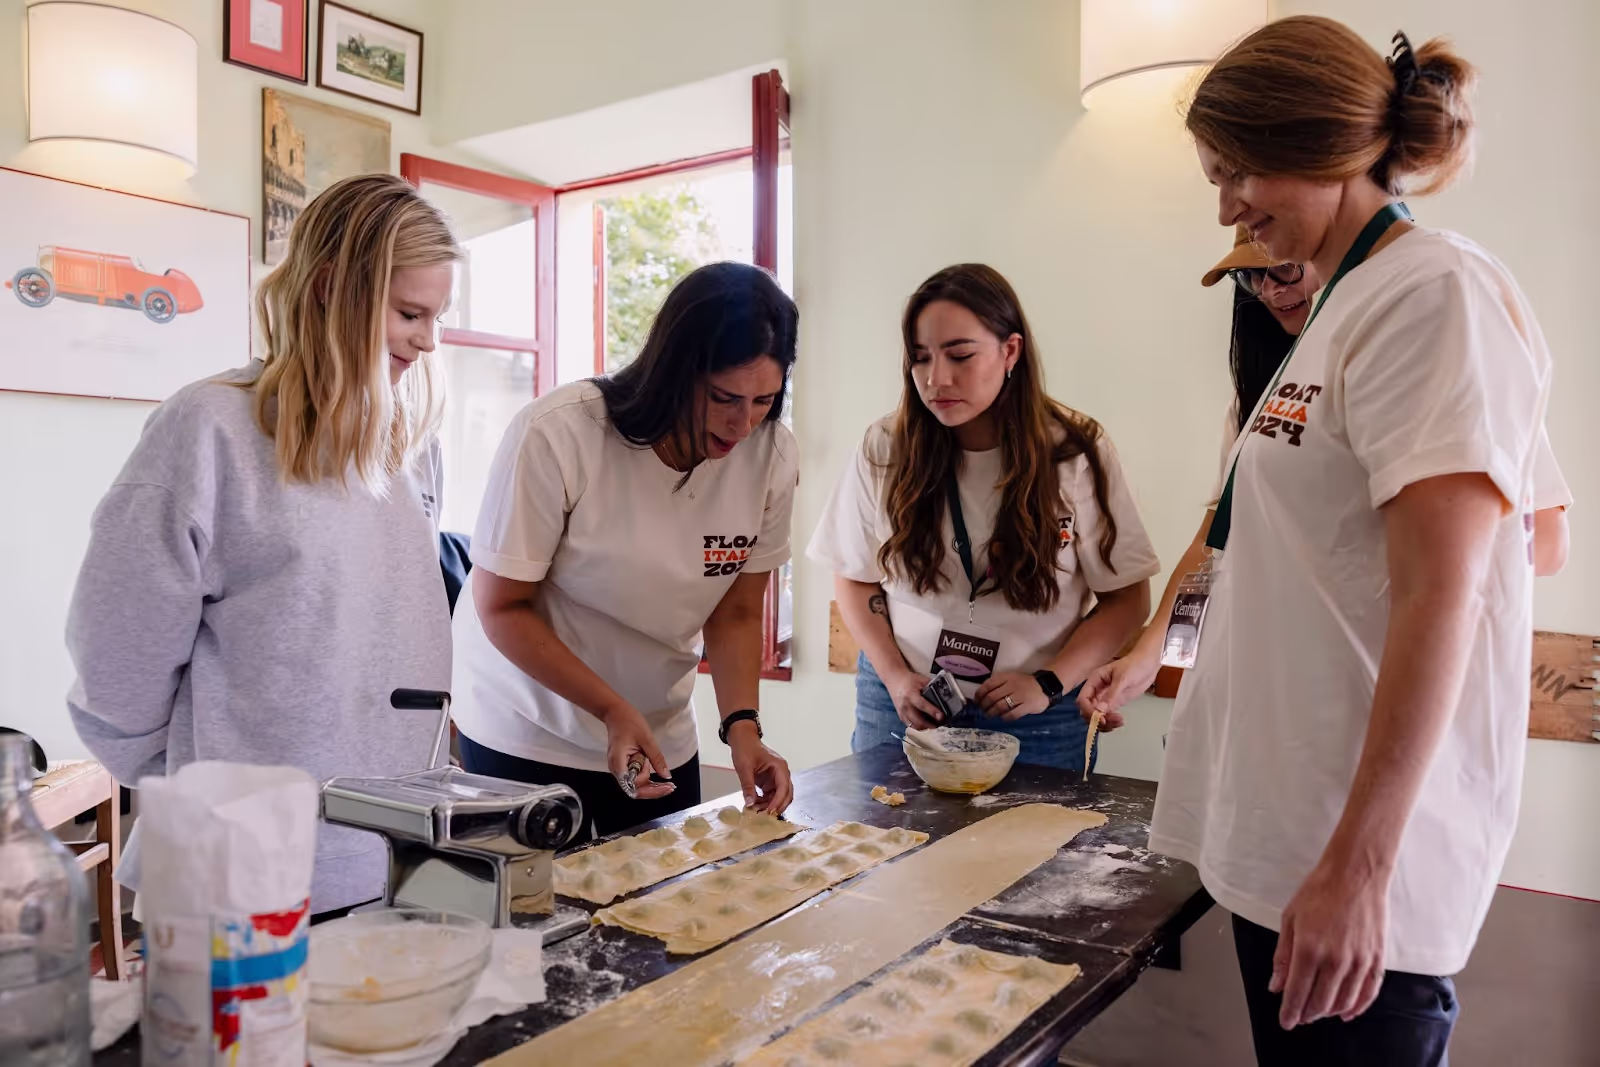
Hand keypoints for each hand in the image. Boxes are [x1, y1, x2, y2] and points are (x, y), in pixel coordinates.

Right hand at [601, 704, 676, 800]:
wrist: (616, 712)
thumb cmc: (629, 722)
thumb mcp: (647, 739)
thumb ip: (656, 758)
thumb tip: (666, 776)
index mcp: (619, 762)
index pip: (633, 786)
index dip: (650, 791)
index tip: (666, 787)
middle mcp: (616, 769)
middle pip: (634, 788)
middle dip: (652, 788)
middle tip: (670, 786)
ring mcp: (619, 767)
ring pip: (635, 783)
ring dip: (650, 781)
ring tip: (662, 772)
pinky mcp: (623, 764)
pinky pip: (634, 775)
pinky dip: (646, 775)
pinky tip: (656, 772)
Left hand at [727, 721, 792, 813]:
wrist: (742, 739)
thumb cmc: (745, 748)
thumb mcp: (744, 768)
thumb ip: (748, 786)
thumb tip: (750, 803)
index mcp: (780, 767)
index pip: (784, 788)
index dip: (778, 801)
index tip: (769, 812)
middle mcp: (781, 773)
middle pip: (786, 794)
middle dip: (777, 806)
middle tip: (765, 816)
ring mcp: (776, 778)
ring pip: (779, 797)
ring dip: (770, 805)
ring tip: (757, 811)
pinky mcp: (770, 782)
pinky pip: (771, 795)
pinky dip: (765, 802)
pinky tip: (756, 805)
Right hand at [885, 669, 943, 729]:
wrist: (894, 679)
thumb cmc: (909, 679)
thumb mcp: (921, 679)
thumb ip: (931, 687)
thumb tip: (944, 694)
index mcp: (910, 694)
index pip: (922, 704)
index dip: (932, 711)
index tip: (941, 716)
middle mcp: (905, 704)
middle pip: (917, 719)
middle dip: (929, 725)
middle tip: (939, 726)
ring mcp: (901, 711)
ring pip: (913, 725)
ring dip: (924, 728)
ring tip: (933, 727)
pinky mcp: (900, 715)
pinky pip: (909, 725)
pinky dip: (918, 727)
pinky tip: (925, 727)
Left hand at [975, 672, 1049, 721]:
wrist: (1044, 686)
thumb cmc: (1024, 684)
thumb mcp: (1010, 678)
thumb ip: (998, 684)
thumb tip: (981, 695)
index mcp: (1006, 677)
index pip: (988, 685)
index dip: (979, 694)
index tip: (976, 701)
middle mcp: (1012, 685)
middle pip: (992, 697)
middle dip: (984, 705)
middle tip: (982, 710)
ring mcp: (1020, 696)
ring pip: (1000, 706)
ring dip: (991, 712)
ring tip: (989, 715)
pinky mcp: (1027, 706)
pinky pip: (1012, 714)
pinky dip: (1005, 717)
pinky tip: (1002, 717)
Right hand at [1077, 645, 1160, 728]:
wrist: (1148, 664)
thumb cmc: (1135, 665)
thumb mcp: (1123, 679)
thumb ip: (1111, 694)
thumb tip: (1100, 710)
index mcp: (1094, 680)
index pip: (1083, 699)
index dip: (1088, 711)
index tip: (1100, 718)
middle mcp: (1097, 690)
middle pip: (1087, 710)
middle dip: (1096, 718)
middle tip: (1110, 722)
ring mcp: (1105, 698)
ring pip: (1097, 715)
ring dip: (1104, 723)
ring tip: (1119, 721)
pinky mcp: (1114, 703)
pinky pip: (1107, 716)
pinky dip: (1111, 722)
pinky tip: (1120, 721)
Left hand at [1271, 853, 1389, 1028]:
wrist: (1355, 874)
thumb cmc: (1319, 891)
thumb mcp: (1290, 919)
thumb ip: (1283, 956)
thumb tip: (1276, 986)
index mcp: (1309, 949)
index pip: (1298, 993)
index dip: (1290, 1012)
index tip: (1285, 1022)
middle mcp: (1336, 960)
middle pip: (1320, 1003)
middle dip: (1307, 1014)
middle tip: (1299, 1016)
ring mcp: (1359, 961)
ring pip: (1344, 1002)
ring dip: (1328, 1012)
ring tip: (1318, 1012)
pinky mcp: (1377, 959)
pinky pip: (1368, 993)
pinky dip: (1357, 1007)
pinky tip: (1346, 1012)